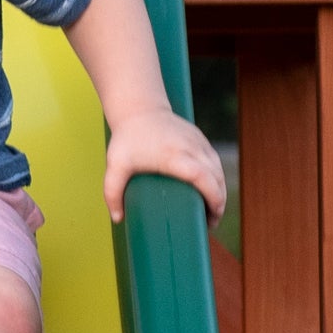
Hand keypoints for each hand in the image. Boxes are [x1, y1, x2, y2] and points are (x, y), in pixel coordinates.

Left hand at [102, 108, 226, 223]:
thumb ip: (112, 193)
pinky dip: (217, 179)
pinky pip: (215, 162)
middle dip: (219, 201)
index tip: (212, 215)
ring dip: (220, 191)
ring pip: (219, 170)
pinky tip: (212, 193)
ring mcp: (198, 142)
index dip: (212, 196)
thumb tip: (118, 219)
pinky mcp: (201, 139)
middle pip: (215, 176)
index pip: (201, 176)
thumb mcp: (115, 166)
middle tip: (210, 223)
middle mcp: (190, 147)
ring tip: (211, 212)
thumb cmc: (127, 139)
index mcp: (172, 155)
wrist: (140, 109)